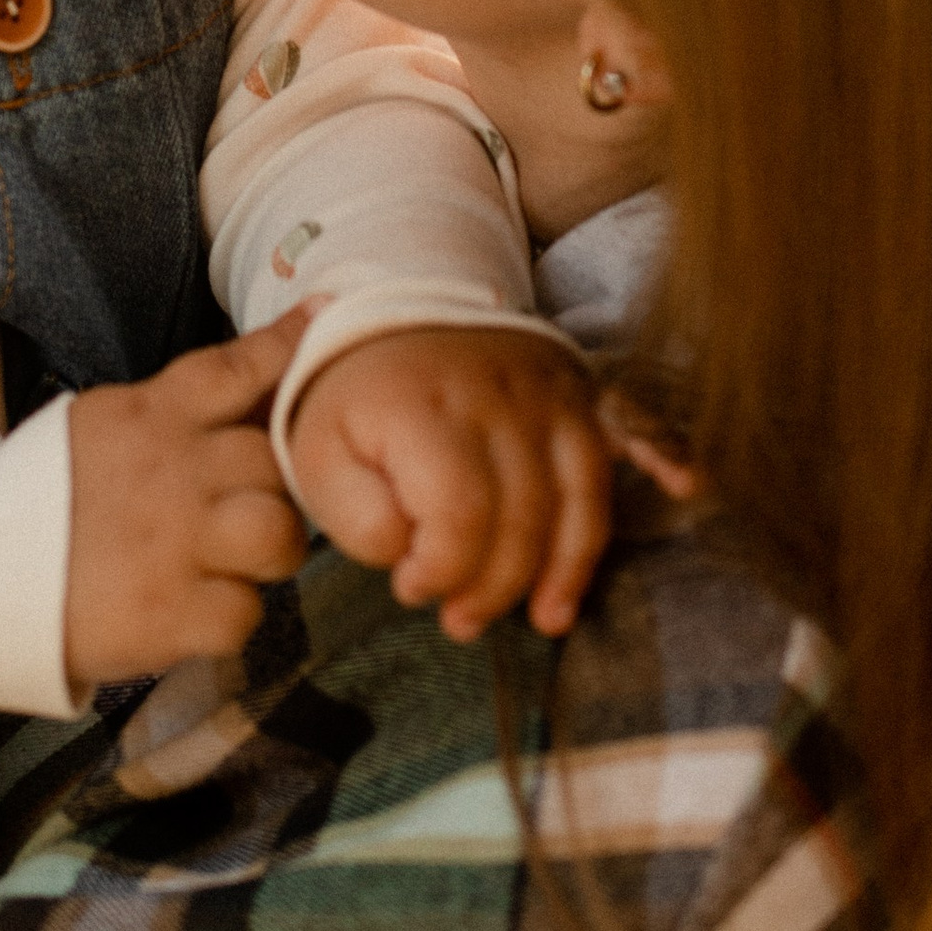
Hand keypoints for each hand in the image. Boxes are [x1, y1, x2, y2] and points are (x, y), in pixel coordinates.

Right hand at [66, 316, 311, 685]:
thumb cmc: (37, 501)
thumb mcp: (97, 427)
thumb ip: (169, 412)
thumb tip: (248, 387)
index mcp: (151, 416)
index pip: (237, 368)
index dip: (287, 346)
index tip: (320, 320)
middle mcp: (174, 472)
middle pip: (274, 464)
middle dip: (270, 491)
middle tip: (237, 515)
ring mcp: (177, 544)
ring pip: (281, 536)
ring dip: (266, 555)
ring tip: (229, 565)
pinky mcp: (172, 614)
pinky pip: (245, 615)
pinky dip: (226, 619)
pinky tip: (190, 613)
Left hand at [285, 327, 611, 640]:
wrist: (397, 309)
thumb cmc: (355, 400)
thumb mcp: (319, 455)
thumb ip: (359, 517)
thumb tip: (414, 556)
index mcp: (424, 409)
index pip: (460, 513)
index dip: (442, 570)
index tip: (410, 588)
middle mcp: (497, 397)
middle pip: (521, 517)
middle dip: (492, 588)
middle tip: (460, 622)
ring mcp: (547, 395)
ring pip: (575, 500)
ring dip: (559, 573)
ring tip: (539, 620)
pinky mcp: (578, 398)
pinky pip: (609, 465)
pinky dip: (611, 516)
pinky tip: (612, 551)